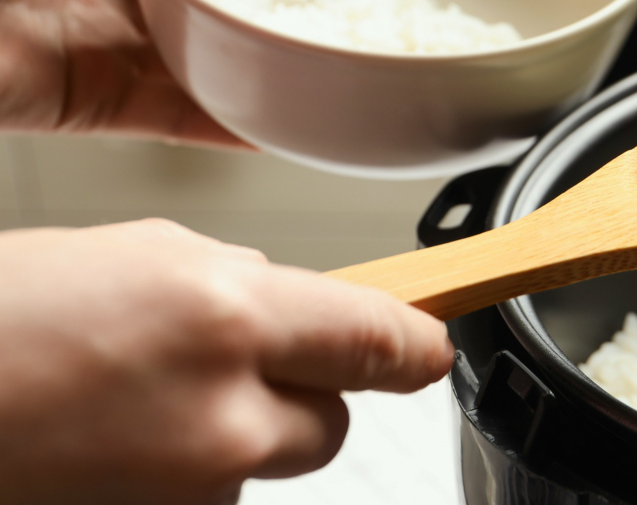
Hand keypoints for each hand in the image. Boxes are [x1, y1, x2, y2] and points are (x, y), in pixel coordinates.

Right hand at [0, 219, 452, 504]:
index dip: (413, 345)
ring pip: (261, 467)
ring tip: (133, 399)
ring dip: (229, 437)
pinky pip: (203, 501)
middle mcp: (223, 415)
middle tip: (233, 365)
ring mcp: (188, 493)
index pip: (379, 341)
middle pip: (332, 424)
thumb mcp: (133, 253)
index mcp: (229, 315)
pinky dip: (176, 474)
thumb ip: (239, 282)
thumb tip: (299, 305)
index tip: (429, 347)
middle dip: (302, 394)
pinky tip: (110, 439)